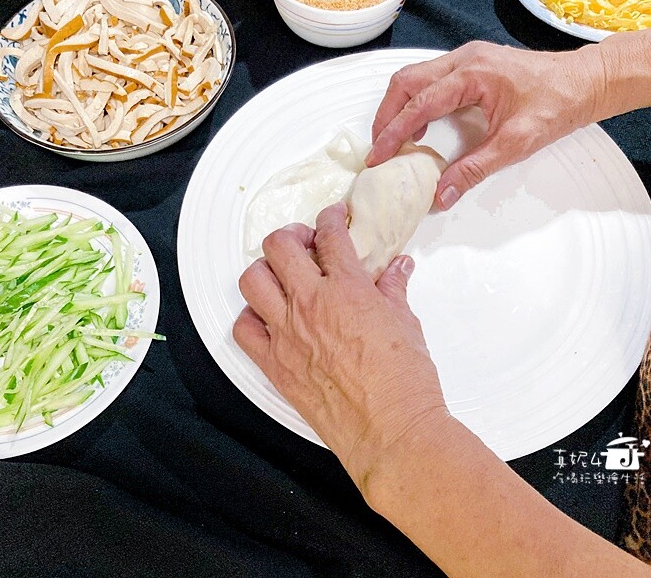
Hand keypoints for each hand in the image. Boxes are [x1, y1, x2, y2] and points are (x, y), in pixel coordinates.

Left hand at [233, 202, 446, 492]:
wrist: (390, 430)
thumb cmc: (404, 382)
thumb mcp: (407, 324)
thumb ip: (394, 290)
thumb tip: (396, 270)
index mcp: (347, 288)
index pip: (330, 235)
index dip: (330, 219)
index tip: (332, 219)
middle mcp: (311, 304)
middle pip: (280, 245)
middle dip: (291, 235)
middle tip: (303, 243)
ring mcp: (287, 333)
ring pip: (252, 280)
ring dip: (264, 270)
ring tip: (280, 276)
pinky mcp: (275, 364)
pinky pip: (244, 329)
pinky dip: (251, 317)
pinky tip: (267, 318)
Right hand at [367, 41, 604, 209]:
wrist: (585, 83)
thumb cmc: (558, 105)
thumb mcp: (515, 143)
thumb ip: (473, 170)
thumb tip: (442, 194)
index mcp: (473, 74)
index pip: (419, 103)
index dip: (393, 132)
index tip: (378, 156)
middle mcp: (464, 59)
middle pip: (405, 82)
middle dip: (386, 116)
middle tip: (380, 149)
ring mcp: (466, 59)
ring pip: (414, 78)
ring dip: (398, 108)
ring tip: (394, 140)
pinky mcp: (470, 66)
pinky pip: (429, 79)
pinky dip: (414, 102)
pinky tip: (419, 126)